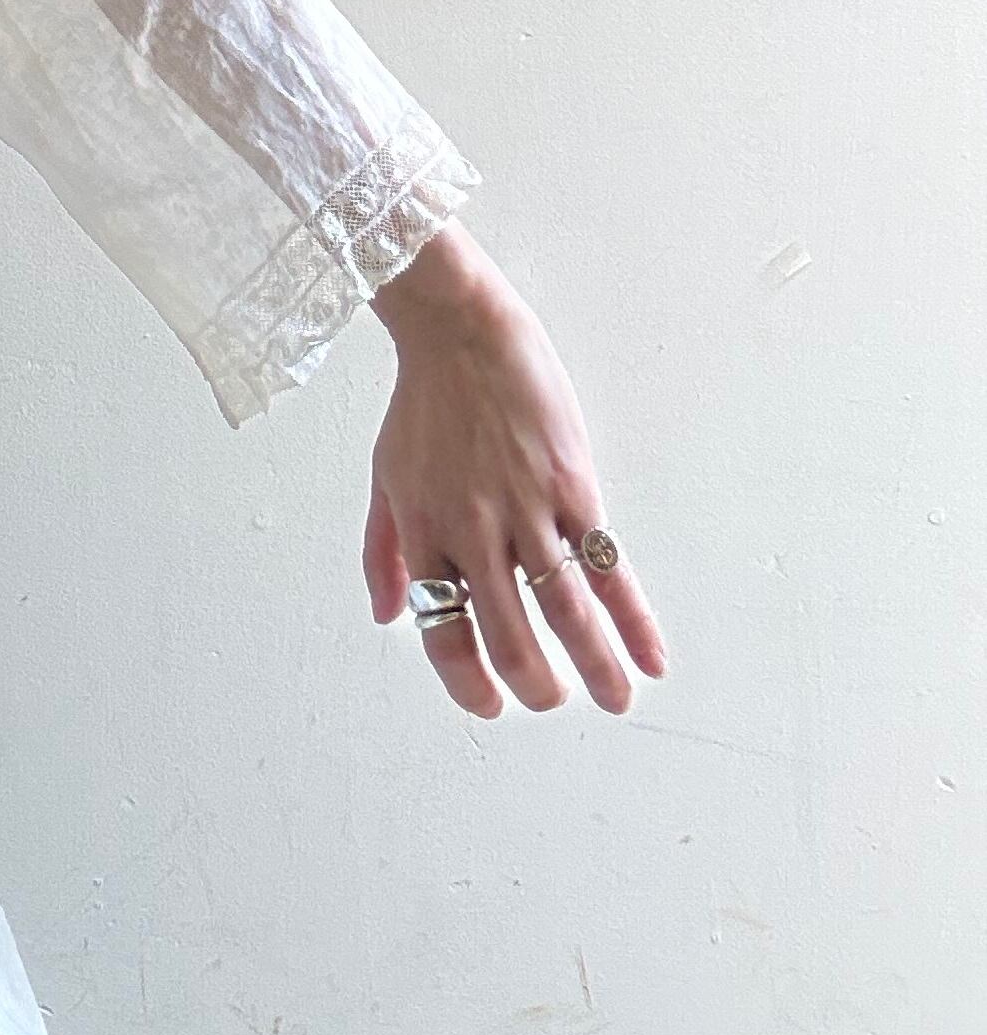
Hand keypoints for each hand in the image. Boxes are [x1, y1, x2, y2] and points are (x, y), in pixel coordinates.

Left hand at [362, 222, 667, 718]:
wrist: (459, 328)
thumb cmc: (422, 402)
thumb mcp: (385, 477)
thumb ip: (383, 551)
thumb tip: (386, 617)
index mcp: (425, 531)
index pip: (442, 630)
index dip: (467, 682)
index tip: (488, 705)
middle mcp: (474, 530)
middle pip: (510, 635)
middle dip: (536, 686)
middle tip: (552, 699)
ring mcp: (527, 508)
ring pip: (566, 611)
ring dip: (595, 668)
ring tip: (613, 700)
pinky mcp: (573, 484)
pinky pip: (607, 564)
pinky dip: (632, 617)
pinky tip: (651, 656)